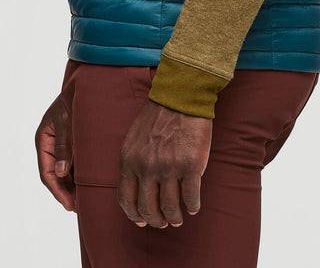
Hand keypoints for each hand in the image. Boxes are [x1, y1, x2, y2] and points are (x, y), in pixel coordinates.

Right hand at [35, 94, 75, 211]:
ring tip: (86, 200)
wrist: (86, 83)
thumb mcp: (65, 121)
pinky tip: (90, 184)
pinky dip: (80, 175)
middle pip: (56, 176)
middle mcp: (50, 145)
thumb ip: (63, 146)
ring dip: (73, 186)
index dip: (58, 191)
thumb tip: (61, 172)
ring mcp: (62, 144)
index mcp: (43, 140)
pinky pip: (75, 164)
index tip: (70, 205)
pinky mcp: (74, 143)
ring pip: (65, 172)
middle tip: (79, 208)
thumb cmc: (73, 99)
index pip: (47, 173)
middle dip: (66, 192)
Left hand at [118, 100, 211, 228]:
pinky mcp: (191, 166)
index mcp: (129, 160)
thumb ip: (133, 163)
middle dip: (156, 220)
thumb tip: (136, 191)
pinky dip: (192, 206)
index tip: (141, 221)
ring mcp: (169, 168)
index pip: (126, 200)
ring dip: (174, 217)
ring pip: (170, 207)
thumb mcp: (134, 139)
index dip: (134, 215)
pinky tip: (193, 206)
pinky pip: (191, 197)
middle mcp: (146, 167)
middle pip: (148, 208)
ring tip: (178, 218)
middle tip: (163, 222)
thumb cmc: (158, 116)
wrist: (181, 97)